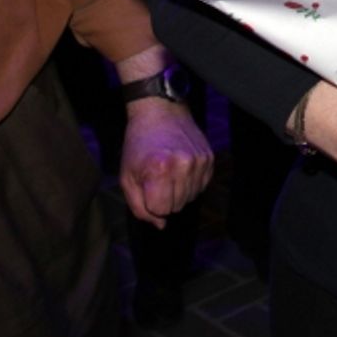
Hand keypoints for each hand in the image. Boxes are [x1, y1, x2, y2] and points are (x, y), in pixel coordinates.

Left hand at [119, 99, 213, 227]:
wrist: (160, 111)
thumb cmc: (139, 145)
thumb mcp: (127, 177)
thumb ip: (139, 207)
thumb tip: (160, 224)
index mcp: (159, 169)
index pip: (161, 210)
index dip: (151, 203)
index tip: (147, 187)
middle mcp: (183, 165)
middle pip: (177, 206)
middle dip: (165, 198)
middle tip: (157, 178)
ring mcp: (199, 160)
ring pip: (191, 198)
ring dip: (179, 191)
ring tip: (169, 172)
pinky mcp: (209, 157)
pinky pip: (202, 186)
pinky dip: (191, 182)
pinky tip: (181, 168)